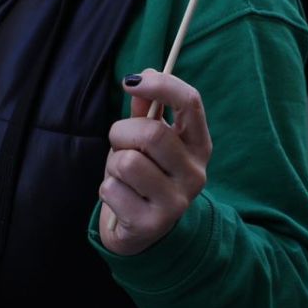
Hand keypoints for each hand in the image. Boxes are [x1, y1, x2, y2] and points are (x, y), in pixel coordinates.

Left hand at [97, 69, 211, 256]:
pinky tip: (120, 198)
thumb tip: (141, 77)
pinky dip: (107, 189)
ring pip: (128, 163)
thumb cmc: (144, 174)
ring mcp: (176, 202)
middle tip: (118, 142)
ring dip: (113, 164)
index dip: (161, 84)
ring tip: (122, 175)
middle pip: (153, 133)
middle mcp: (195, 173)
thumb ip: (145, 110)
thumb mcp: (146, 140)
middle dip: (122, 132)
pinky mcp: (152, 224)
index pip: (191, 102)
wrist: (142, 230)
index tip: (129, 81)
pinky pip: (112, 190)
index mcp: (199, 145)